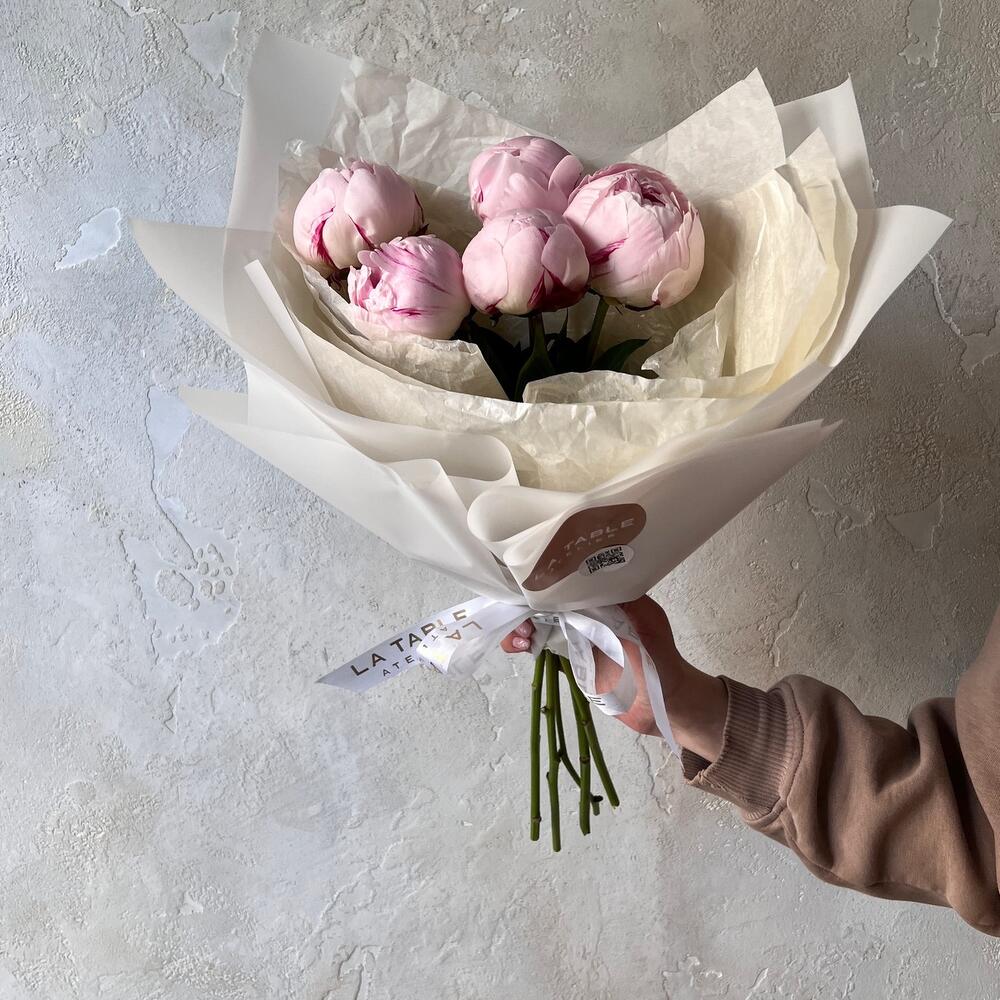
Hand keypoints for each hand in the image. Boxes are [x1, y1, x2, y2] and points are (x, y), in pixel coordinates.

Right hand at [501, 597, 726, 760]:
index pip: (565, 579)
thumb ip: (623, 600)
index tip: (528, 592)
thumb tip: (589, 577)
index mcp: (604, 597)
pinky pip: (540, 644)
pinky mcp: (568, 657)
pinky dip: (522, 642)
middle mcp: (587, 610)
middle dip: (523, 604)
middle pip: (544, 598)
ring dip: (519, 623)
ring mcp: (575, 633)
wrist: (664, 703)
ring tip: (518, 638)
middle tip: (520, 623)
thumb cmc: (660, 659)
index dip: (542, 582)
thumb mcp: (646, 621)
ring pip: (536, 620)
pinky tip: (521, 646)